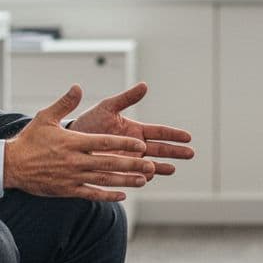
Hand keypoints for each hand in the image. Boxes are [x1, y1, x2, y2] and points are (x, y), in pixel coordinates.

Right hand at [4, 85, 156, 201]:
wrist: (11, 165)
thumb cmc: (30, 140)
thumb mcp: (45, 117)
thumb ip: (65, 103)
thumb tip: (78, 87)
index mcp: (73, 142)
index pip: (104, 142)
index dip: (124, 143)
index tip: (141, 144)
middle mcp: (75, 160)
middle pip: (109, 163)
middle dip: (132, 164)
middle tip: (151, 165)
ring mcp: (72, 177)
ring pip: (104, 180)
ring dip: (125, 181)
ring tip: (144, 180)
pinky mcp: (67, 190)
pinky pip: (91, 194)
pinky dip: (107, 195)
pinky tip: (122, 195)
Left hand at [70, 82, 193, 176]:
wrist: (71, 142)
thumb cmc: (90, 122)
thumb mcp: (108, 107)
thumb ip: (127, 98)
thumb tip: (145, 85)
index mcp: (136, 130)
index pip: (159, 132)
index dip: (174, 134)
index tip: (188, 136)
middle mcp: (135, 146)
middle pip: (160, 149)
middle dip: (175, 152)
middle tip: (191, 153)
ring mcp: (128, 160)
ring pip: (150, 165)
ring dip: (161, 167)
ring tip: (172, 169)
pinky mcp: (118, 172)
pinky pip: (133, 176)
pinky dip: (141, 177)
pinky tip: (148, 177)